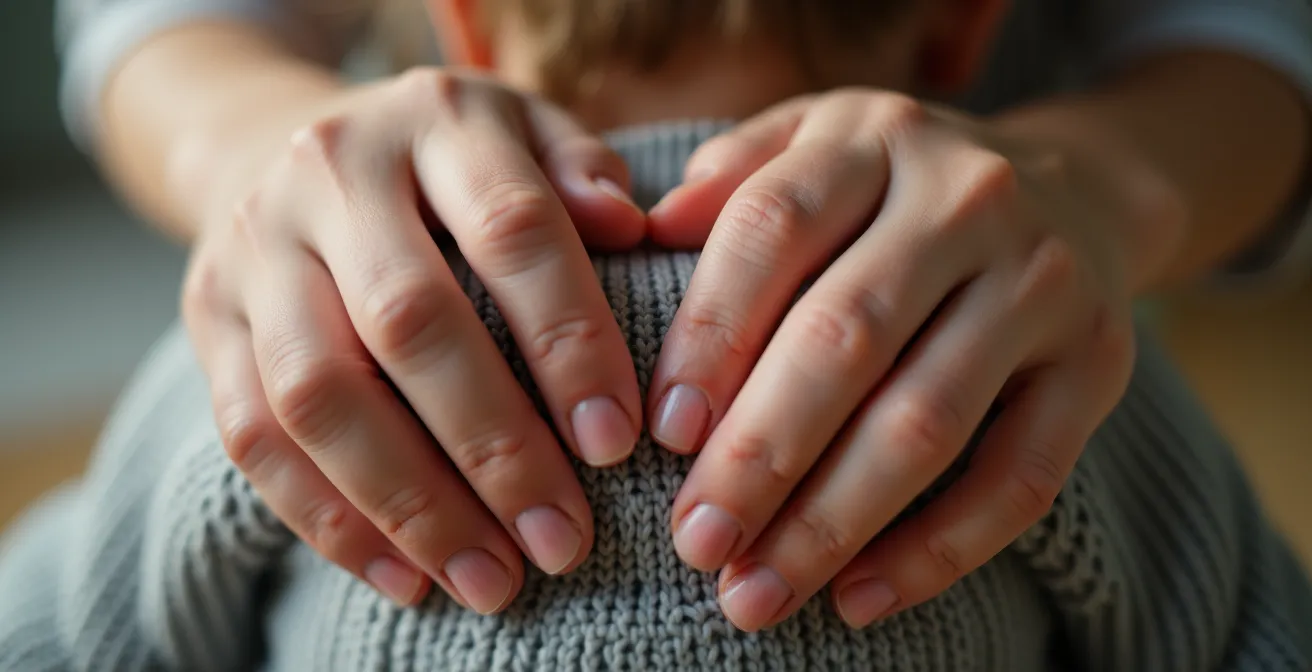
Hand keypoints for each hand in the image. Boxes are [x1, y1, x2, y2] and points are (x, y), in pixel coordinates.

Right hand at [182, 67, 645, 612]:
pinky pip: (252, 435)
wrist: (279, 144)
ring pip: (319, 393)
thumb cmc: (445, 161)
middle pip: (408, 321)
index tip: (616, 442)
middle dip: (494, 448)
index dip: (567, 340)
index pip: (511, 229)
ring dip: (411, 505)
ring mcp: (253, 247)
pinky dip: (330, 520)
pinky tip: (406, 577)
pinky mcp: (209, 320)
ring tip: (492, 581)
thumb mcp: (523, 130)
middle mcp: (330, 172)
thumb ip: (580, 171)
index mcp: (436, 120)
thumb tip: (630, 227)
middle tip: (564, 539)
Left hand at [646, 90, 1162, 630]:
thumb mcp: (816, 142)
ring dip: (831, 522)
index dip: (711, 331)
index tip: (660, 432)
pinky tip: (856, 599)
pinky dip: (936, 551)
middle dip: (760, 453)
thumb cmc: (898, 187)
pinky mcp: (1097, 364)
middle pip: (847, 335)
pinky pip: (1018, 477)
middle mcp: (968, 199)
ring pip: (927, 419)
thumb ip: (732, 177)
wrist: (1077, 188)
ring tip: (754, 594)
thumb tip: (641, 233)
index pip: (774, 227)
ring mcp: (1042, 282)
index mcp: (873, 139)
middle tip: (695, 540)